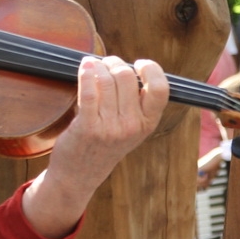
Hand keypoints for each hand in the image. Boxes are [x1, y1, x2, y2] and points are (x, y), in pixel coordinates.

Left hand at [22, 56, 167, 238]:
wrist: (79, 175)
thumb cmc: (104, 145)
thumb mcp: (131, 129)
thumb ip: (136, 103)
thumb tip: (128, 66)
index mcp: (148, 123)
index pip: (160, 89)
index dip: (151, 69)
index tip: (139, 64)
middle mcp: (132, 126)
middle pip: (127, 77)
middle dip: (114, 63)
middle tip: (106, 64)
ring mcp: (110, 127)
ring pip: (107, 80)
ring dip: (97, 66)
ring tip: (92, 66)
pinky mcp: (88, 127)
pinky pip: (89, 91)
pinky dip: (86, 73)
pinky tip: (84, 67)